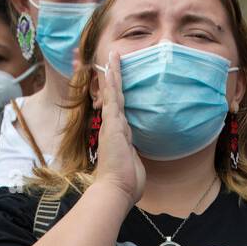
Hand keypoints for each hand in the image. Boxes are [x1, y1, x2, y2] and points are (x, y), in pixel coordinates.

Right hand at [92, 52, 145, 206]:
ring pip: (113, 92)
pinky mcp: (113, 124)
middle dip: (113, 77)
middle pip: (113, 96)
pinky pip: (112, 97)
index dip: (118, 95)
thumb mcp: (133, 166)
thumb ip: (134, 158)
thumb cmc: (126, 184)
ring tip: (114, 54)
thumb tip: (135, 160)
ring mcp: (111, 124)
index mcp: (118, 136)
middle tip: (113, 58)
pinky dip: (112, 81)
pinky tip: (112, 66)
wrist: (116, 190)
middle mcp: (113, 127)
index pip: (119, 110)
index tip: (118, 82)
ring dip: (114, 73)